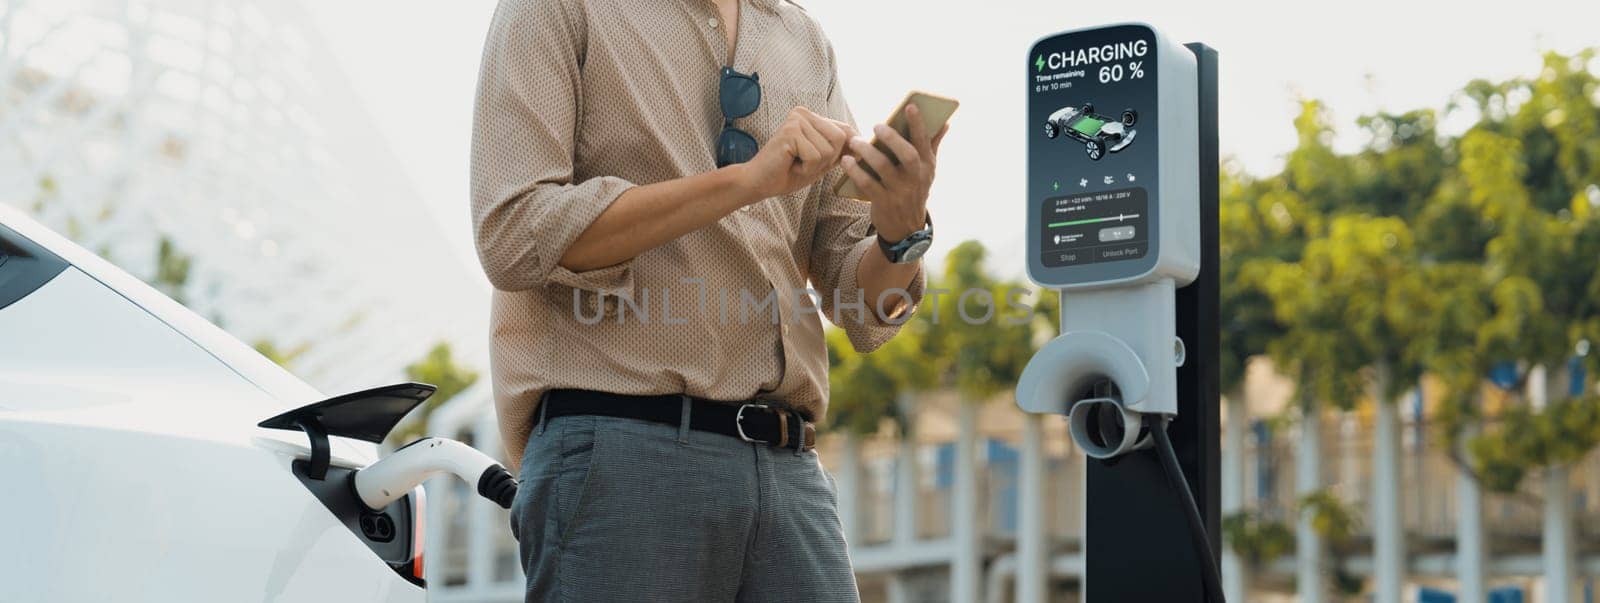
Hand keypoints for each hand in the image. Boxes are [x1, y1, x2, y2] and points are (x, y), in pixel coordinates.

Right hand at [736, 107, 853, 199]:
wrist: (759, 183)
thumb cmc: (788, 173)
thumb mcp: (821, 160)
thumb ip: (839, 149)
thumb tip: (863, 142)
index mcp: (811, 116)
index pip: (845, 131)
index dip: (840, 152)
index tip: (819, 161)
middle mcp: (803, 113)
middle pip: (840, 139)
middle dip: (826, 160)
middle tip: (803, 162)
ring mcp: (796, 120)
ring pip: (829, 149)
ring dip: (815, 166)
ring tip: (795, 163)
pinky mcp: (791, 131)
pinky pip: (816, 156)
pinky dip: (806, 168)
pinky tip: (790, 165)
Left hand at [841, 104, 948, 241]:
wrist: (906, 227)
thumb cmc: (915, 189)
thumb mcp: (928, 170)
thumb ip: (933, 145)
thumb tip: (945, 122)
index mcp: (927, 166)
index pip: (925, 141)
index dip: (918, 124)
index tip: (909, 106)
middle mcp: (916, 178)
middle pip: (907, 155)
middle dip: (892, 138)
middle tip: (876, 125)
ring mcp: (900, 191)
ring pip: (884, 168)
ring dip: (867, 152)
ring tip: (855, 142)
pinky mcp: (883, 202)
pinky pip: (867, 184)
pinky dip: (855, 171)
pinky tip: (846, 160)